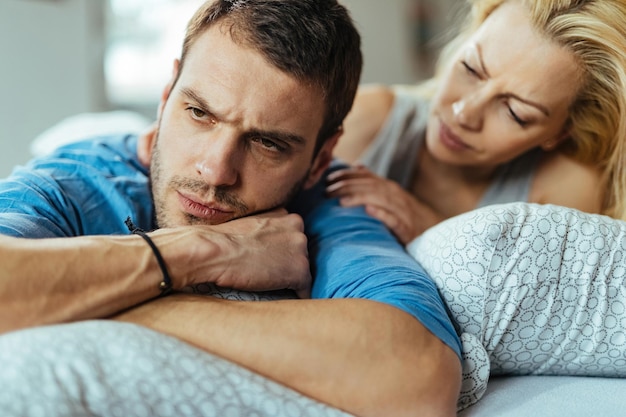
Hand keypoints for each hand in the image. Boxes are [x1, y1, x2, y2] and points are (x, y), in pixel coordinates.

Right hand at [150, 208, 311, 297]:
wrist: (213, 251)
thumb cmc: (219, 240)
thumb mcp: (248, 224)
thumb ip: (263, 230)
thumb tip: (263, 246)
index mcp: (285, 215)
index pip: (292, 236)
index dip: (282, 250)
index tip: (272, 260)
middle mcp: (298, 229)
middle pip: (299, 252)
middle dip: (288, 263)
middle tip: (269, 274)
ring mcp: (301, 250)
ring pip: (302, 270)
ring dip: (289, 279)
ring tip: (271, 287)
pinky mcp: (300, 272)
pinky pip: (305, 289)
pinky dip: (297, 296)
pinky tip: (285, 299)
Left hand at [326, 165, 441, 243]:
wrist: (433, 231)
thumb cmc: (405, 213)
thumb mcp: (389, 195)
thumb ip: (373, 182)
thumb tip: (357, 165)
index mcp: (387, 187)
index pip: (364, 177)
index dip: (345, 176)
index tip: (327, 178)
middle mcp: (394, 195)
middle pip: (368, 186)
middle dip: (346, 186)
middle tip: (326, 190)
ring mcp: (401, 210)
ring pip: (379, 200)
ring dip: (360, 198)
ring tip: (341, 201)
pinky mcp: (407, 228)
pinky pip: (395, 219)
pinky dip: (382, 214)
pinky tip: (369, 211)